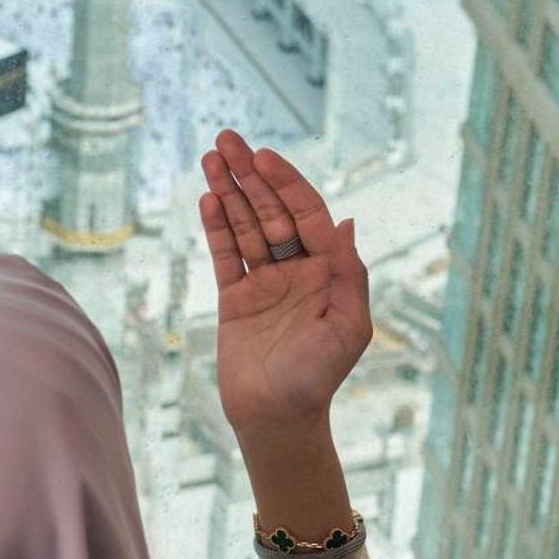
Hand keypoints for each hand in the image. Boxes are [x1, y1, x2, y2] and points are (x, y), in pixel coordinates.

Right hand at [197, 129, 370, 437]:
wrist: (278, 417)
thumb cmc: (320, 376)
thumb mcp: (349, 326)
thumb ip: (350, 273)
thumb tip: (347, 221)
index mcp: (329, 271)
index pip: (307, 214)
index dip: (286, 183)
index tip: (264, 157)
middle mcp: (298, 269)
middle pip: (271, 211)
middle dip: (251, 175)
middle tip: (228, 141)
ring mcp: (265, 281)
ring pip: (244, 227)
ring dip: (229, 192)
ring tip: (211, 159)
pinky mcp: (235, 298)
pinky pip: (225, 255)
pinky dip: (217, 227)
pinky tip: (208, 200)